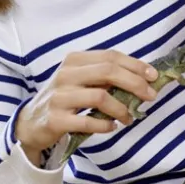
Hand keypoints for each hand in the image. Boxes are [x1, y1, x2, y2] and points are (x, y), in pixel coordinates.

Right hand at [13, 49, 158, 163]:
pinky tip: (112, 127)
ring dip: (121, 109)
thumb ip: (105, 76)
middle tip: (150, 96)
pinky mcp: (56, 119)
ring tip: (129, 118)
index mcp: (74, 60)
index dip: (135, 65)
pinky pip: (88, 121)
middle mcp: (65, 74)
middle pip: (108, 72)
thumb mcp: (81, 80)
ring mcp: (59, 97)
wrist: (31, 123)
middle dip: (135, 83)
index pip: (110, 57)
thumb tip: (142, 78)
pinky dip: (105, 125)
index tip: (153, 76)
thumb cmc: (65, 98)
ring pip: (100, 97)